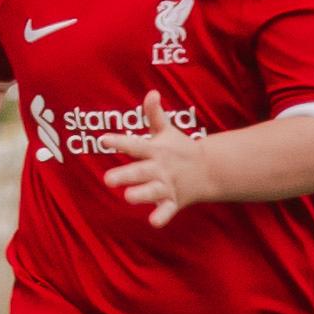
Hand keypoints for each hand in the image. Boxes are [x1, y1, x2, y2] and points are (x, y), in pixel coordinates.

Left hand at [104, 89, 208, 229]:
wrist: (209, 170)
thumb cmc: (180, 148)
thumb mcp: (166, 131)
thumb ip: (154, 114)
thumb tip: (151, 92)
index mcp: (155, 150)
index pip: (135, 145)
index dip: (119, 142)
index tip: (103, 140)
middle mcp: (160, 168)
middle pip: (140, 171)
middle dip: (125, 175)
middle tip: (107, 179)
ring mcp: (167, 185)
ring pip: (153, 191)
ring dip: (142, 194)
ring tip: (128, 197)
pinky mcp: (173, 201)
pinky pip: (168, 210)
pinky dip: (162, 215)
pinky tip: (154, 222)